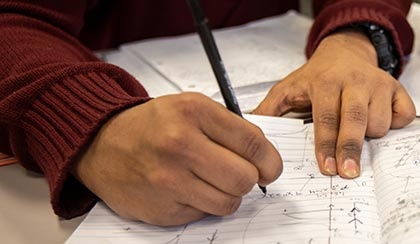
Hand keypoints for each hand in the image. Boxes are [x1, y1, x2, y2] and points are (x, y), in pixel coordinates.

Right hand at [72, 92, 282, 225]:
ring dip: (227, 195)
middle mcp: (179, 145)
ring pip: (228, 202)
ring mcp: (168, 180)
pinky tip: (185, 188)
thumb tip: (266, 158)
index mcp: (193, 113)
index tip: (270, 166)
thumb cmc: (151, 126)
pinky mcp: (161, 209)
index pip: (253, 143)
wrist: (101, 144)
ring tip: (210, 180)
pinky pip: (204, 215)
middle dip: (249, 179)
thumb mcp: (192, 107)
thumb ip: (231, 128)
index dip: (270, 160)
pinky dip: (201, 204)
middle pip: (244, 178)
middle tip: (240, 173)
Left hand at [253, 30, 415, 178]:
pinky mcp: (398, 89)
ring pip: (380, 122)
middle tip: (347, 173)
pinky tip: (380, 121)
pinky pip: (403, 116)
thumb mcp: (288, 88)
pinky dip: (395, 125)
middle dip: (350, 148)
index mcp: (326, 82)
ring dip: (371, 136)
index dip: (326, 145)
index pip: (326, 118)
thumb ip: (269, 110)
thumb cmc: (317, 77)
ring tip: (357, 132)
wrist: (345, 52)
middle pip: (356, 120)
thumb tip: (250, 129)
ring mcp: (379, 83)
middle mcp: (355, 80)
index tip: (326, 168)